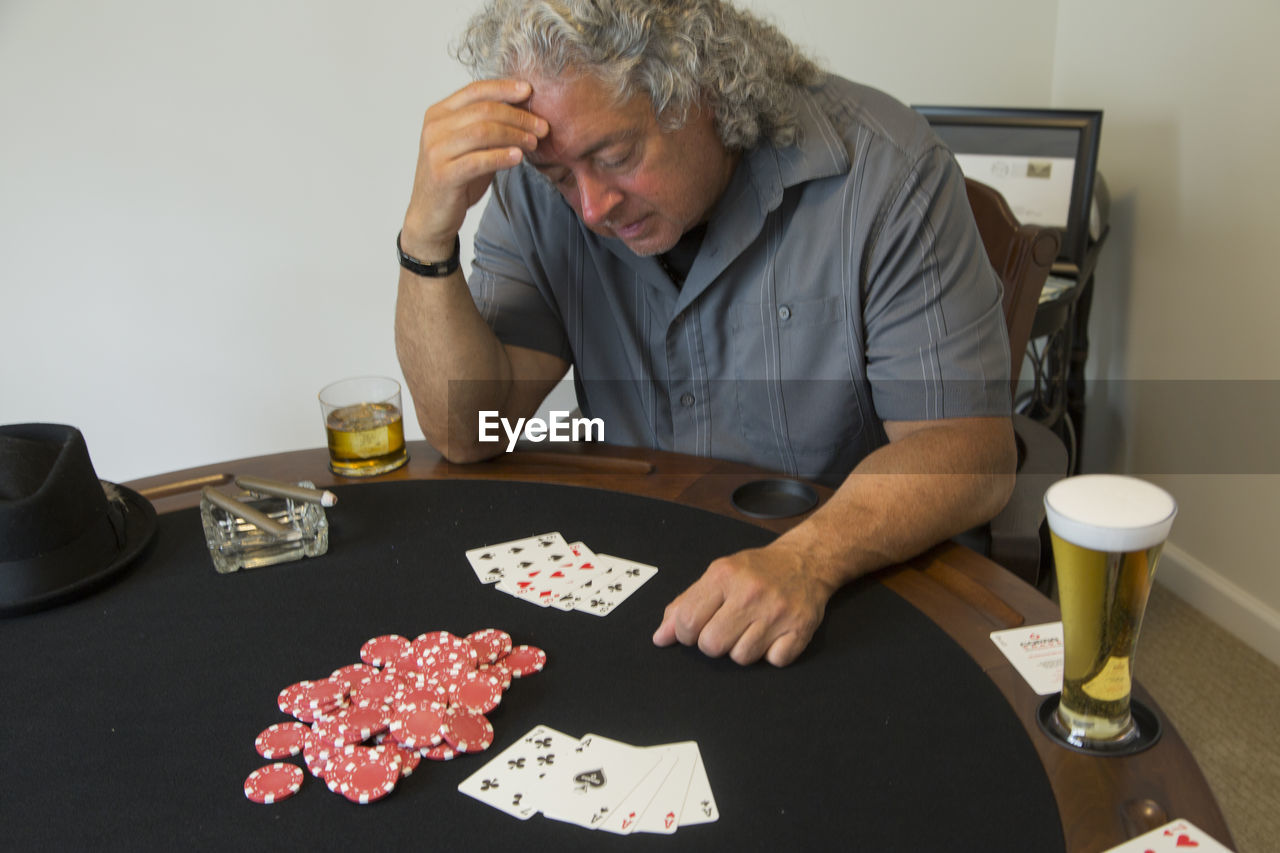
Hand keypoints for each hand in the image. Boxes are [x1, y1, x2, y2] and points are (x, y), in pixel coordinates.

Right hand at [402, 79, 547, 257]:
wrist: (430, 215)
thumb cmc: (454, 178)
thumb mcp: (469, 146)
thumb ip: (487, 127)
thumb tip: (523, 111)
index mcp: (438, 114)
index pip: (474, 90)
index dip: (503, 88)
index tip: (529, 91)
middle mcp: (434, 128)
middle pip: (483, 111)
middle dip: (517, 116)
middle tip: (541, 126)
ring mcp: (436, 151)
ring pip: (482, 132)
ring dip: (514, 135)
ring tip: (533, 142)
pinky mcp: (443, 175)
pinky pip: (478, 161)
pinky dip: (501, 157)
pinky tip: (518, 157)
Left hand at [651, 542, 836, 666]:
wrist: (806, 561)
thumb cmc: (756, 570)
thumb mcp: (717, 575)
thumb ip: (685, 604)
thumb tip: (660, 638)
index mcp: (724, 576)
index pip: (687, 621)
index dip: (685, 634)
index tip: (695, 630)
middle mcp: (750, 592)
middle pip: (712, 645)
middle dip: (713, 644)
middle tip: (726, 629)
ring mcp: (777, 612)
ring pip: (742, 658)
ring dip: (743, 649)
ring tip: (751, 629)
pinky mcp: (801, 628)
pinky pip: (774, 661)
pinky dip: (772, 654)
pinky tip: (773, 635)